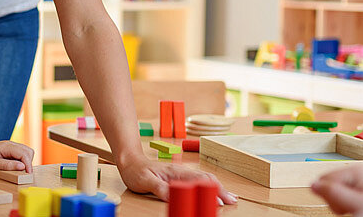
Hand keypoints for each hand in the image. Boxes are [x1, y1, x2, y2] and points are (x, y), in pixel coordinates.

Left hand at [0, 140, 34, 172]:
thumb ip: (7, 165)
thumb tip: (22, 166)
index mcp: (5, 146)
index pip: (23, 153)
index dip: (28, 164)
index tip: (28, 174)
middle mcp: (9, 144)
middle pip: (27, 151)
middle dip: (29, 162)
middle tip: (25, 174)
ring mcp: (9, 146)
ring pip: (25, 151)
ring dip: (26, 161)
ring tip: (21, 171)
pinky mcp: (8, 150)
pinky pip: (20, 154)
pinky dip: (22, 160)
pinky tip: (16, 167)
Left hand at [117, 155, 236, 203]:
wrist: (130, 161)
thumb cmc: (136, 170)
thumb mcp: (145, 181)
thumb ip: (159, 188)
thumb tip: (174, 196)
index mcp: (176, 172)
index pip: (200, 180)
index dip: (212, 190)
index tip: (220, 201)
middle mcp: (182, 172)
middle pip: (207, 179)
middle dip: (221, 190)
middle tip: (233, 201)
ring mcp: (181, 174)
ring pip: (205, 180)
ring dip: (218, 188)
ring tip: (230, 198)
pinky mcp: (179, 178)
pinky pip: (198, 182)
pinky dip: (209, 187)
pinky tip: (213, 193)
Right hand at [312, 165, 362, 214]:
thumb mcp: (356, 203)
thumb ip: (335, 192)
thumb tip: (313, 183)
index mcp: (356, 169)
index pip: (325, 179)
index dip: (331, 193)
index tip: (344, 202)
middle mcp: (355, 173)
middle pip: (327, 184)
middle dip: (334, 198)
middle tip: (350, 206)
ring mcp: (354, 183)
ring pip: (331, 192)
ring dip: (338, 203)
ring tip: (354, 208)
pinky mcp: (354, 192)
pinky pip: (337, 197)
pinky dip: (342, 205)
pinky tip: (353, 208)